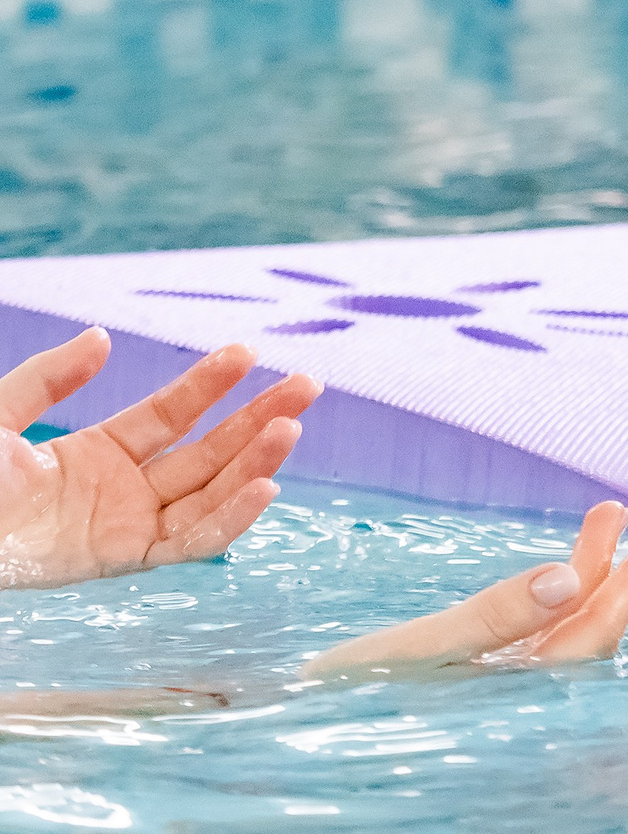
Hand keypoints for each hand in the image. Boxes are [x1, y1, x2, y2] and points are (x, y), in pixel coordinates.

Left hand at [0, 329, 318, 589]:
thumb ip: (47, 378)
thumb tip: (103, 340)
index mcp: (97, 455)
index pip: (171, 416)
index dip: (210, 384)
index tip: (248, 352)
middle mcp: (123, 491)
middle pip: (209, 452)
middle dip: (260, 418)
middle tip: (308, 386)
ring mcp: (126, 526)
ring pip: (211, 492)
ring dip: (256, 461)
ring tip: (292, 428)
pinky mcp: (122, 560)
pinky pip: (190, 541)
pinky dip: (231, 517)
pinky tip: (264, 486)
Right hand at [307, 502, 627, 676]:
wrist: (273, 733)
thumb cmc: (333, 697)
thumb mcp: (413, 648)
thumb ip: (492, 616)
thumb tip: (566, 578)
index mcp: (507, 706)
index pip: (587, 648)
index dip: (627, 593)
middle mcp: (509, 708)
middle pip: (581, 643)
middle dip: (617, 583)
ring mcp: (490, 701)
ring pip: (555, 641)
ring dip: (586, 584)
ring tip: (607, 530)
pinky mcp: (467, 691)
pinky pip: (525, 648)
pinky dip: (547, 605)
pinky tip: (560, 578)